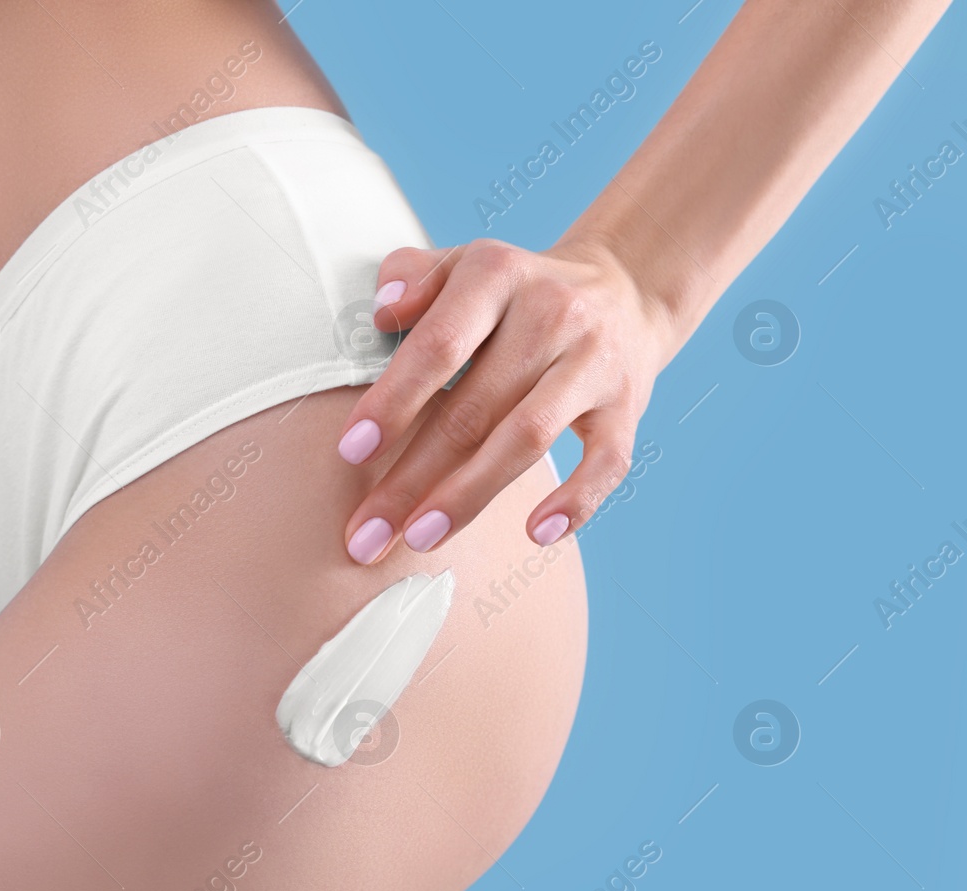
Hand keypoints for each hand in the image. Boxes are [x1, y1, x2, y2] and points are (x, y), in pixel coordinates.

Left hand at [336, 237, 681, 563]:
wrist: (625, 288)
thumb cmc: (514, 293)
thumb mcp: (462, 265)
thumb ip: (413, 279)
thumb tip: (382, 312)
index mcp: (497, 276)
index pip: (439, 345)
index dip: (394, 401)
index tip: (350, 452)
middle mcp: (551, 315)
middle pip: (473, 408)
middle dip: (412, 477)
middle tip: (367, 532)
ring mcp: (593, 363)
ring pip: (527, 439)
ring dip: (469, 496)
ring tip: (420, 538)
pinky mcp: (627, 406)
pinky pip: (606, 461)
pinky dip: (575, 501)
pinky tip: (535, 534)